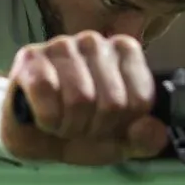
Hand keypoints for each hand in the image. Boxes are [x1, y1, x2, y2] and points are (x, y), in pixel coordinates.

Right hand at [1, 31, 166, 165]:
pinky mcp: (31, 56)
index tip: (107, 128)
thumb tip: (153, 130)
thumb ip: (145, 139)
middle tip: (80, 128)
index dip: (122, 127)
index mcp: (125, 53)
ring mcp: (62, 45)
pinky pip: (47, 92)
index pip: (140, 100)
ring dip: (69, 126)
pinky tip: (43, 118)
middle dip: (94, 129)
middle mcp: (95, 41)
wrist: (33, 136)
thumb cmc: (79, 130)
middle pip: (112, 102)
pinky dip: (47, 118)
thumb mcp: (119, 142)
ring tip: (62, 124)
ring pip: (80, 98)